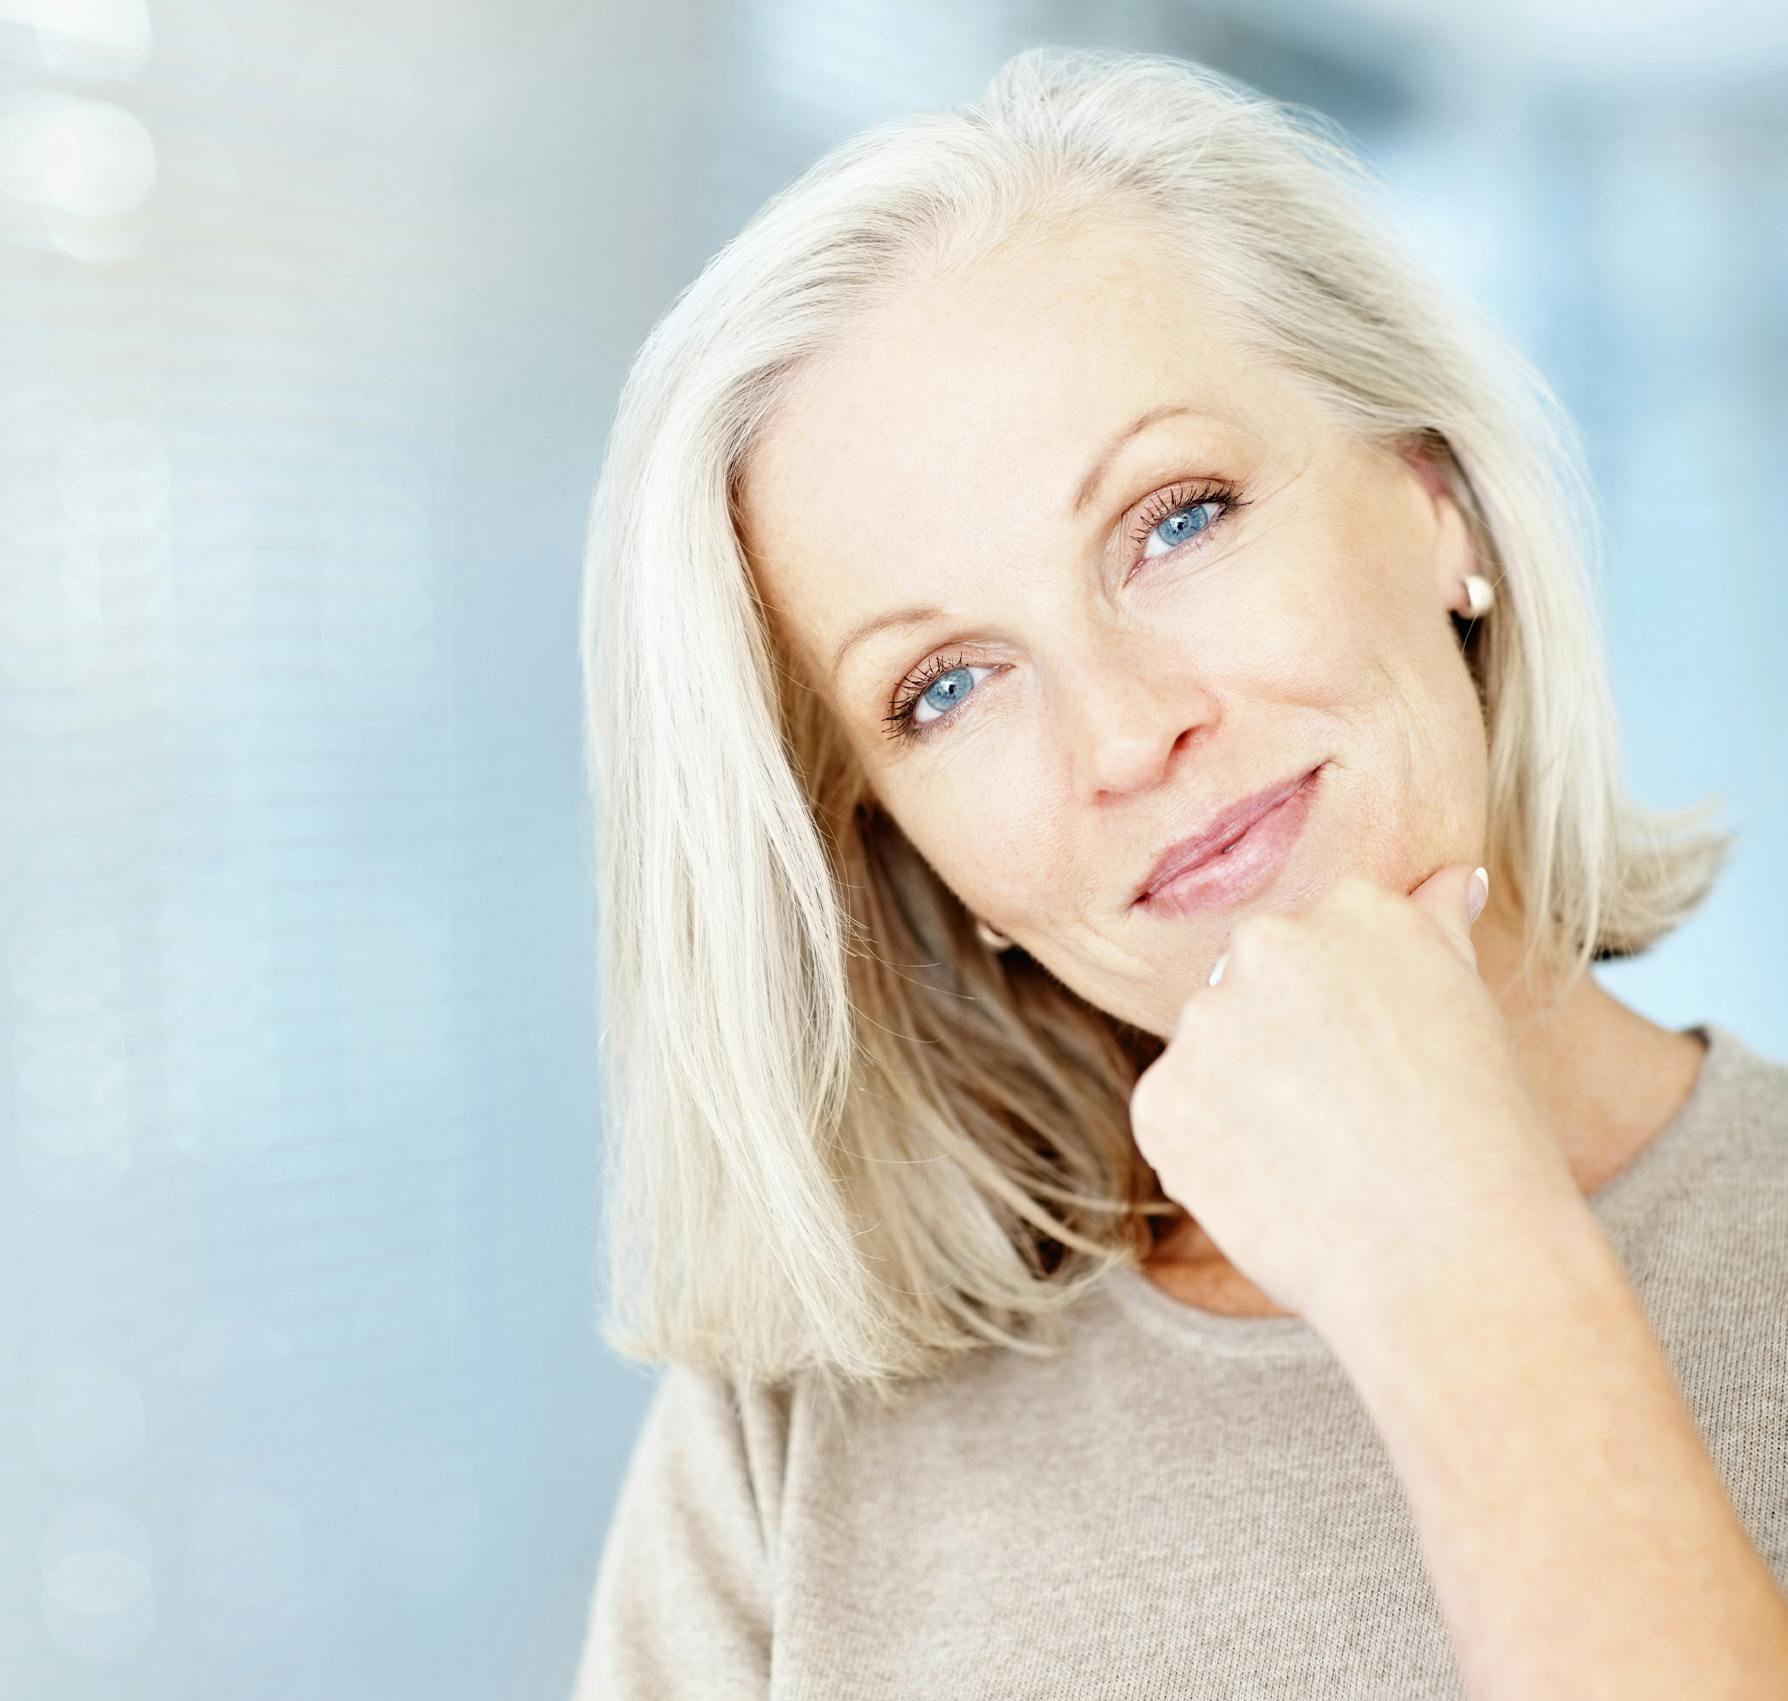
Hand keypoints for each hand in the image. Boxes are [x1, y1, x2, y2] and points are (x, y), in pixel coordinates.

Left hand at [1127, 865, 1580, 1336]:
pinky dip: (1210, 1160)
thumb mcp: (1471, 1011)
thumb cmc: (1484, 1143)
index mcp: (1355, 909)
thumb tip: (1455, 879)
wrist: (1457, 1259)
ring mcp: (1206, 1020)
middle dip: (1281, 1052)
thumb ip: (1437, 931)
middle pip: (1249, 992)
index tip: (1382, 1069)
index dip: (1345, 1024)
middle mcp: (1269, 944)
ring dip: (1242, 1105)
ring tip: (1321, 1164)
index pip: (1314, 950)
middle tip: (1350, 1120)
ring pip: (1208, 1058)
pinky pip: (1175, 1122)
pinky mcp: (1161, 1098)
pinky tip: (1275, 1191)